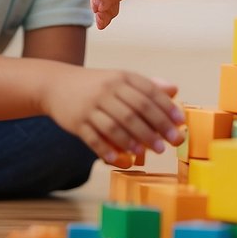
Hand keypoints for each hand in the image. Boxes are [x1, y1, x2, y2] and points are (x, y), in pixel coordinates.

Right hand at [44, 67, 183, 163]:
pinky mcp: (76, 122)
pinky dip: (107, 150)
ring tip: (150, 151)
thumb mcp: (120, 79)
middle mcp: (107, 89)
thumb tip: (174, 90)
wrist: (57, 84)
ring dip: (134, 140)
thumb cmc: (97, 85)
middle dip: (156, 127)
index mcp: (122, 77)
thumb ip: (147, 86)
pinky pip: (94, 138)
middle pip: (135, 110)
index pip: (148, 92)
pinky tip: (120, 159)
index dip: (166, 107)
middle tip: (171, 142)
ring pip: (116, 125)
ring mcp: (90, 106)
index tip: (180, 122)